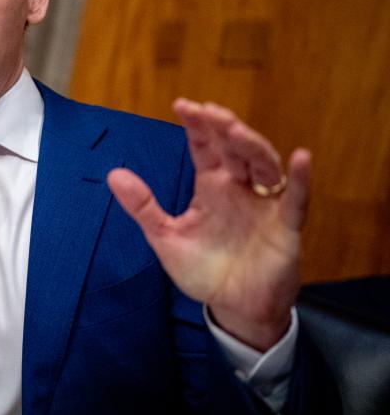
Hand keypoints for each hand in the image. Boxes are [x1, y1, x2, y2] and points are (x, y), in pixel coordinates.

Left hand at [107, 99, 309, 350]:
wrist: (233, 308)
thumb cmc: (204, 270)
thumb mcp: (166, 237)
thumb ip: (142, 206)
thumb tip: (114, 174)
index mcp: (211, 187)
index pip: (205, 148)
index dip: (197, 127)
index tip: (183, 105)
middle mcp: (240, 189)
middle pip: (236, 150)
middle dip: (224, 128)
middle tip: (210, 112)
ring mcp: (265, 205)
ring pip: (264, 166)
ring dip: (252, 146)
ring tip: (236, 130)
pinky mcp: (286, 227)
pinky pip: (296, 199)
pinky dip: (300, 179)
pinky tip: (300, 158)